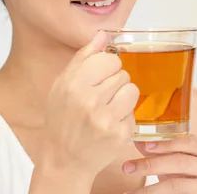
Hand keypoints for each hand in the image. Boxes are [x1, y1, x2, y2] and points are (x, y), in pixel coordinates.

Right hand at [37, 31, 139, 177]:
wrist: (63, 160)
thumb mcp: (62, 85)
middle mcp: (89, 101)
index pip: (110, 59)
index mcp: (73, 84)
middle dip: (115, 84)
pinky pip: (134, 113)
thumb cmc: (62, 120)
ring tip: (108, 109)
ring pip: (132, 90)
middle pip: (123, 74)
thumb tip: (103, 35)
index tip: (100, 77)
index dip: (108, 67)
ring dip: (124, 98)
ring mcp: (105, 119)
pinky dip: (125, 117)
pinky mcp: (119, 135)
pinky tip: (109, 124)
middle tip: (100, 98)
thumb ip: (84, 58)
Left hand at [122, 135, 196, 192]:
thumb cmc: (186, 172)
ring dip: (150, 190)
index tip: (146, 146)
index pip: (189, 142)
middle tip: (127, 168)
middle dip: (152, 165)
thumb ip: (157, 149)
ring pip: (177, 186)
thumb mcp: (174, 158)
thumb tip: (137, 140)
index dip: (167, 144)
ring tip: (130, 193)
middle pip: (181, 164)